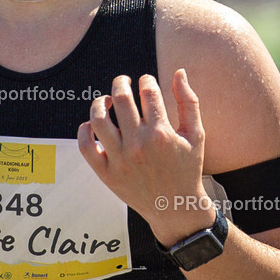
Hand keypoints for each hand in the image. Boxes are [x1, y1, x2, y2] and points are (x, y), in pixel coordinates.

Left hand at [77, 70, 215, 244]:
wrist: (175, 207)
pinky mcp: (106, 173)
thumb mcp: (195, 135)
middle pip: (120, 99)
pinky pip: (85, 146)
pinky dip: (84, 130)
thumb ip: (188, 102)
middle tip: (123, 81)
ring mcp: (119, 160)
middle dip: (121, 82)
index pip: (148, 92)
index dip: (146, 81)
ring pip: (98, 118)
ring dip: (100, 102)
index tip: (146, 82)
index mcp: (161, 133)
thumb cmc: (187, 168)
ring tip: (106, 100)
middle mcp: (138, 145)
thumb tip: (179, 72)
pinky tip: (91, 124)